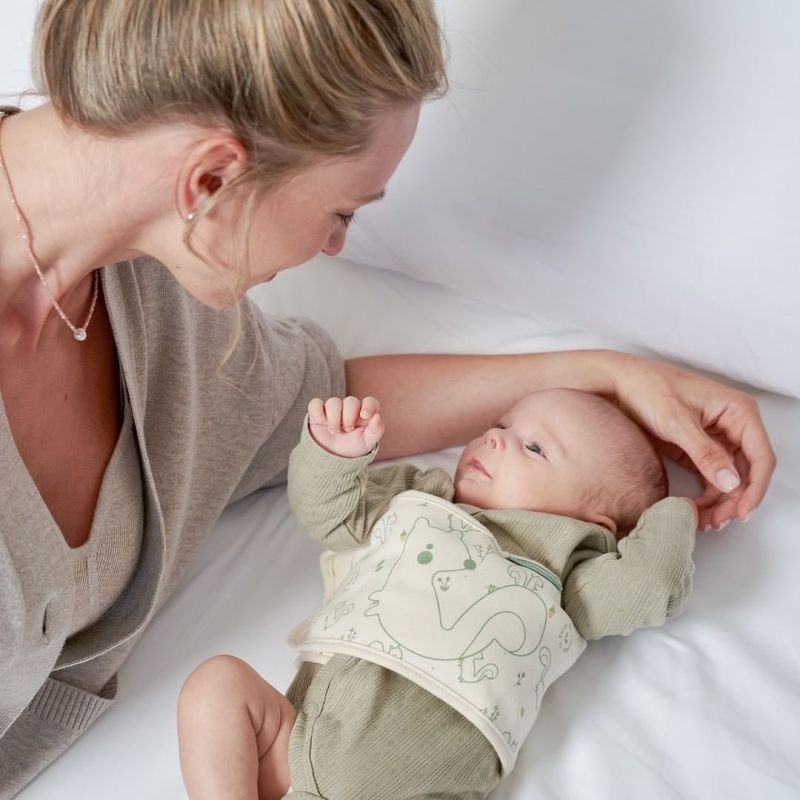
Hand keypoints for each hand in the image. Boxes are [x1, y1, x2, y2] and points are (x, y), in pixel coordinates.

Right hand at [307, 396, 383, 457]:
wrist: (333, 458)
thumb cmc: (353, 447)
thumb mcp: (368, 442)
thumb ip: (376, 430)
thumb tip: (377, 416)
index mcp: (364, 414)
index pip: (370, 401)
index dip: (368, 405)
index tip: (365, 415)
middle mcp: (349, 408)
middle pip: (351, 401)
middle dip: (349, 417)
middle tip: (347, 430)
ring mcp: (333, 409)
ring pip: (333, 402)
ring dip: (334, 419)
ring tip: (334, 432)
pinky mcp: (318, 412)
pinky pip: (315, 403)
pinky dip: (318, 412)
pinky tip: (321, 422)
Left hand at [608, 353, 775, 531]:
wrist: (618, 384)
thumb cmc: (648, 389)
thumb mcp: (677, 421)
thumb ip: (705, 453)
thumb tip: (731, 483)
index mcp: (738, 412)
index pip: (760, 457)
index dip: (755, 488)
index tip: (741, 512)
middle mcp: (732, 425)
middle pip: (746, 472)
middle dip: (734, 500)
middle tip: (716, 522)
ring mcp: (715, 438)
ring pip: (728, 479)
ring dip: (719, 502)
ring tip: (703, 522)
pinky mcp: (697, 449)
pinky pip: (709, 477)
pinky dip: (705, 496)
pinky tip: (694, 509)